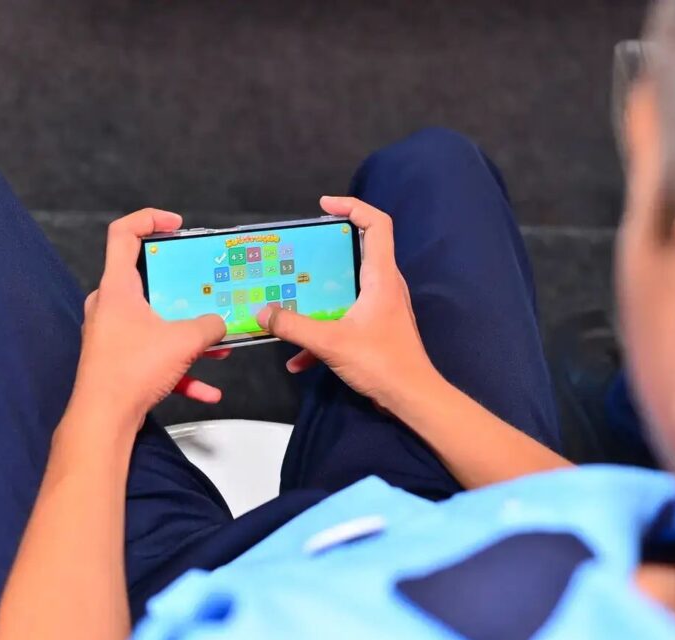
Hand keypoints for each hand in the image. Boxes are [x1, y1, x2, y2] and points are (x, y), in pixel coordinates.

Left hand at [71, 209, 227, 423]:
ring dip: (188, 332)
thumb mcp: (184, 341)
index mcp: (117, 288)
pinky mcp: (119, 361)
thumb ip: (209, 326)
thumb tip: (222, 324)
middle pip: (146, 280)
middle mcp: (110, 306)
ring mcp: (113, 334)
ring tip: (218, 343)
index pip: (123, 234)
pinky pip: (156, 357)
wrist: (104, 419)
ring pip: (156, 322)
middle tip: (204, 285)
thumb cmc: (133, 370)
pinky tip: (209, 391)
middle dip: (181, 286)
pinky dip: (182, 369)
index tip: (177, 225)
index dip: (149, 219)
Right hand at [257, 196, 437, 408]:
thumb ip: (294, 326)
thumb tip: (262, 312)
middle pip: (358, 252)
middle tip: (299, 251)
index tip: (324, 205)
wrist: (411, 398)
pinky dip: (324, 331)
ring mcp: (383, 307)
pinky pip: (346, 319)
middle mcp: (385, 285)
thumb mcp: (331, 342)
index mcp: (381, 276)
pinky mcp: (378, 329)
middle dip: (326, 251)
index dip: (353, 206)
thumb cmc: (381, 363)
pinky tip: (298, 359)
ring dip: (320, 295)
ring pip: (348, 288)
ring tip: (290, 301)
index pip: (377, 224)